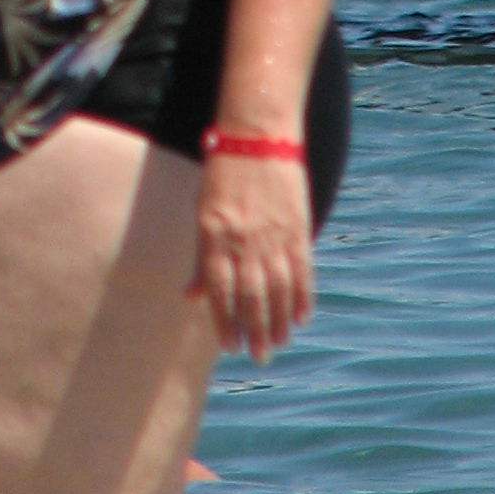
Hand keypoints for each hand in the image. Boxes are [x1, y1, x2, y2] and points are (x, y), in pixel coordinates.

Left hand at [189, 150, 313, 361]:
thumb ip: (202, 257)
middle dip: (255, 330)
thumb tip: (192, 296)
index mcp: (215, 235)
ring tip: (279, 342)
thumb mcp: (202, 212)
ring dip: (279, 320)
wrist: (257, 137)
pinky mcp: (298, 227)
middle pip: (252, 296)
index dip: (224, 320)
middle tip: (258, 356)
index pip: (220, 289)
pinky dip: (303, 296)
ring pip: (279, 289)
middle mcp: (245, 239)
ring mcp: (274, 235)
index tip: (229, 345)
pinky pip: (302, 270)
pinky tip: (301, 317)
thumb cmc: (222, 175)